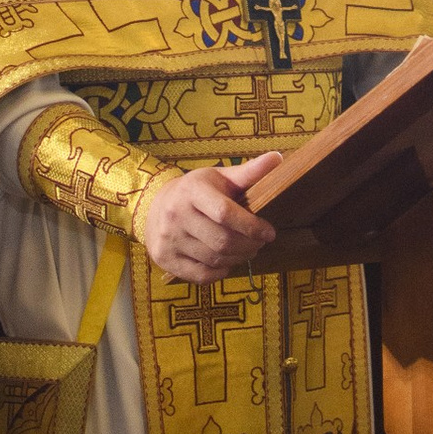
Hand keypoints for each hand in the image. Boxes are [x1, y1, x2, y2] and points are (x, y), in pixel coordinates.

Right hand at [138, 155, 278, 285]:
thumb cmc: (196, 191)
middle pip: (222, 240)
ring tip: (246, 250)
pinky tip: (226, 261)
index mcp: (191, 191)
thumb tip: (277, 158)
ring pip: (214, 259)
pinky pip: (202, 275)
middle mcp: (176, 215)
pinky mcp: (165, 259)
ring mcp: (169, 240)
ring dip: (238, 258)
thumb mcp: (219, 177)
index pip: (225, 213)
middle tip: (259, 244)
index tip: (269, 233)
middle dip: (249, 246)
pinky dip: (220, 272)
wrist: (155, 206)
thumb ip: (249, 172)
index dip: (252, 226)